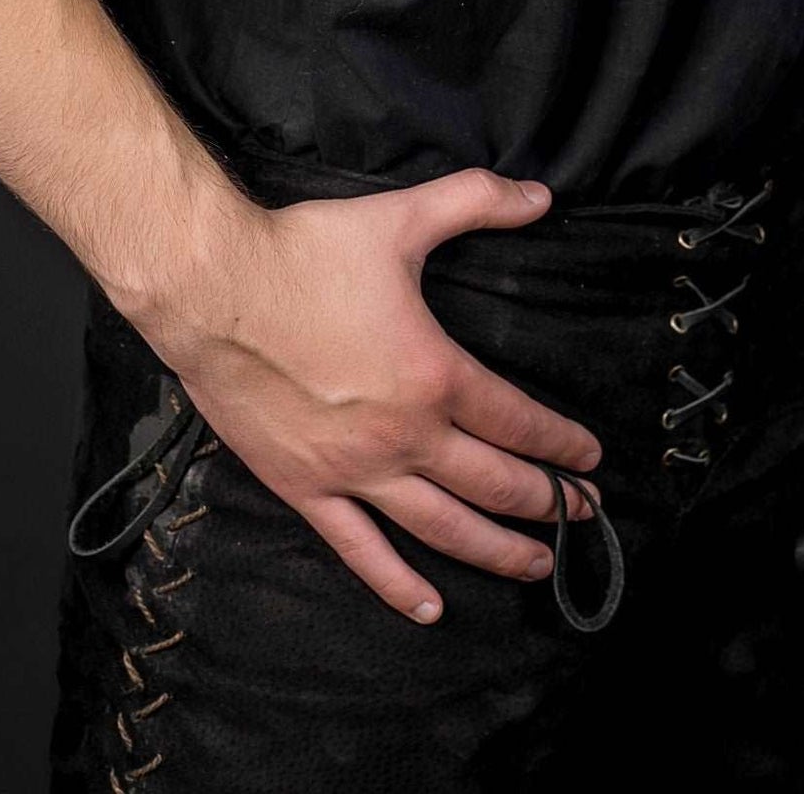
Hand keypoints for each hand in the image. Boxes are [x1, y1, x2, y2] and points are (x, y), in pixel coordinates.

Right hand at [136, 168, 603, 622]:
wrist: (212, 289)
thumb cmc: (303, 253)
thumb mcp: (399, 218)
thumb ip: (474, 201)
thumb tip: (539, 195)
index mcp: (434, 375)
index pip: (517, 421)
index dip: (561, 444)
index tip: (590, 458)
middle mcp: (404, 436)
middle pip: (494, 483)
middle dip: (549, 502)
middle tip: (586, 515)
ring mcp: (355, 471)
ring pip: (443, 528)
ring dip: (498, 551)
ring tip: (537, 564)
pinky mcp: (306, 488)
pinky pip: (361, 550)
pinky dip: (399, 585)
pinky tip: (430, 608)